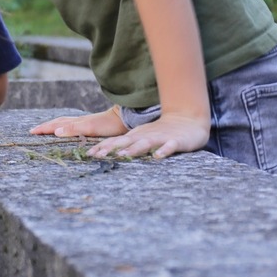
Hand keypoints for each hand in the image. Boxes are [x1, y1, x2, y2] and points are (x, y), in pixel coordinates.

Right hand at [30, 105, 127, 138]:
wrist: (125, 118)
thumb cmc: (109, 124)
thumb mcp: (90, 128)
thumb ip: (73, 129)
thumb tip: (55, 131)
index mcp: (76, 123)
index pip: (55, 125)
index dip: (43, 128)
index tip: (32, 132)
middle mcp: (78, 121)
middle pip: (58, 122)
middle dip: (45, 126)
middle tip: (34, 130)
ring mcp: (84, 122)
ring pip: (64, 123)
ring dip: (53, 125)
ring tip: (46, 128)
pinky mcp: (91, 125)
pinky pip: (71, 125)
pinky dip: (63, 126)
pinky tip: (67, 129)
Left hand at [88, 112, 209, 160]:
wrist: (188, 120)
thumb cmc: (159, 132)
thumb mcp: (140, 137)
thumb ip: (124, 144)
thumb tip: (102, 153)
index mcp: (135, 136)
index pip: (115, 141)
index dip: (102, 147)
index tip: (88, 154)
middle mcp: (144, 136)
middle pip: (125, 142)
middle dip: (111, 148)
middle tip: (97, 156)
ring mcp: (160, 138)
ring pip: (145, 143)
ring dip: (133, 149)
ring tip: (122, 155)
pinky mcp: (176, 141)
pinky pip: (169, 146)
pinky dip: (163, 151)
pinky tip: (157, 157)